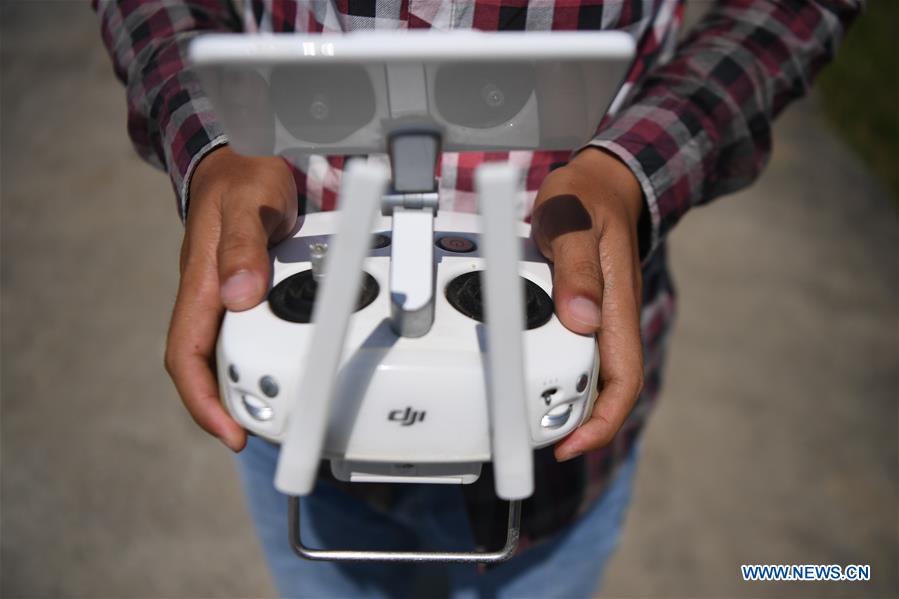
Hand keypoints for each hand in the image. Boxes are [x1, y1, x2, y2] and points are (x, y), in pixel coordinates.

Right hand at [164, 146, 297, 450]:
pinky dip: (268, 356)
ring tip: (288, 409)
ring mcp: (227, 297)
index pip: (187, 357)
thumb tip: (239, 297)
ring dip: (250, 384)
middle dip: (230, 406)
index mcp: (201, 285)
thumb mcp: (247, 204)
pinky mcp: (247, 292)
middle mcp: (210, 298)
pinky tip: (295, 364)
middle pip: (206, 367)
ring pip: (229, 354)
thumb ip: (241, 246)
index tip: (231, 434)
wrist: (243, 163)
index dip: (203, 402)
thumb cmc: (242, 180)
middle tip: (271, 432)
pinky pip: (250, 334)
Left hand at [530, 148, 644, 461]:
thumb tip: (582, 319)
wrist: (599, 184)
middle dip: (573, 420)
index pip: (623, 379)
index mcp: (616, 304)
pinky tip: (518, 369)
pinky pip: (569, 348)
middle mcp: (609, 318)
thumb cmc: (585, 198)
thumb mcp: (571, 220)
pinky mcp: (580, 310)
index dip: (601, 421)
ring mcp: (596, 316)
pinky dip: (546, 367)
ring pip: (584, 371)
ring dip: (557, 396)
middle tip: (528, 437)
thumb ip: (576, 266)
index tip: (569, 444)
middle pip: (603, 388)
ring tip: (517, 413)